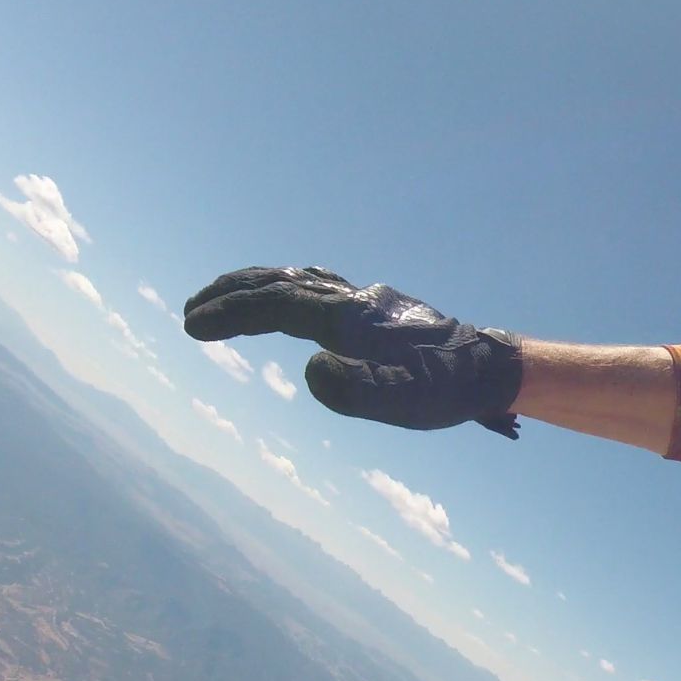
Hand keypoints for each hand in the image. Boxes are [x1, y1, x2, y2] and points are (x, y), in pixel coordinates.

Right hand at [183, 267, 522, 437]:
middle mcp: (355, 300)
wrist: (491, 370)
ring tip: (219, 302)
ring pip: (297, 278)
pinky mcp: (377, 307)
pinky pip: (317, 284)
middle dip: (230, 295)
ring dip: (253, 286)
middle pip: (279, 283)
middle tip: (190, 312)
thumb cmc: (449, 390)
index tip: (192, 326)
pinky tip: (280, 297)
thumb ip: (354, 390)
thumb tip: (311, 367)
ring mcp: (366, 299)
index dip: (231, 314)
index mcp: (351, 318)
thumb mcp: (405, 402)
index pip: (276, 305)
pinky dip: (283, 286)